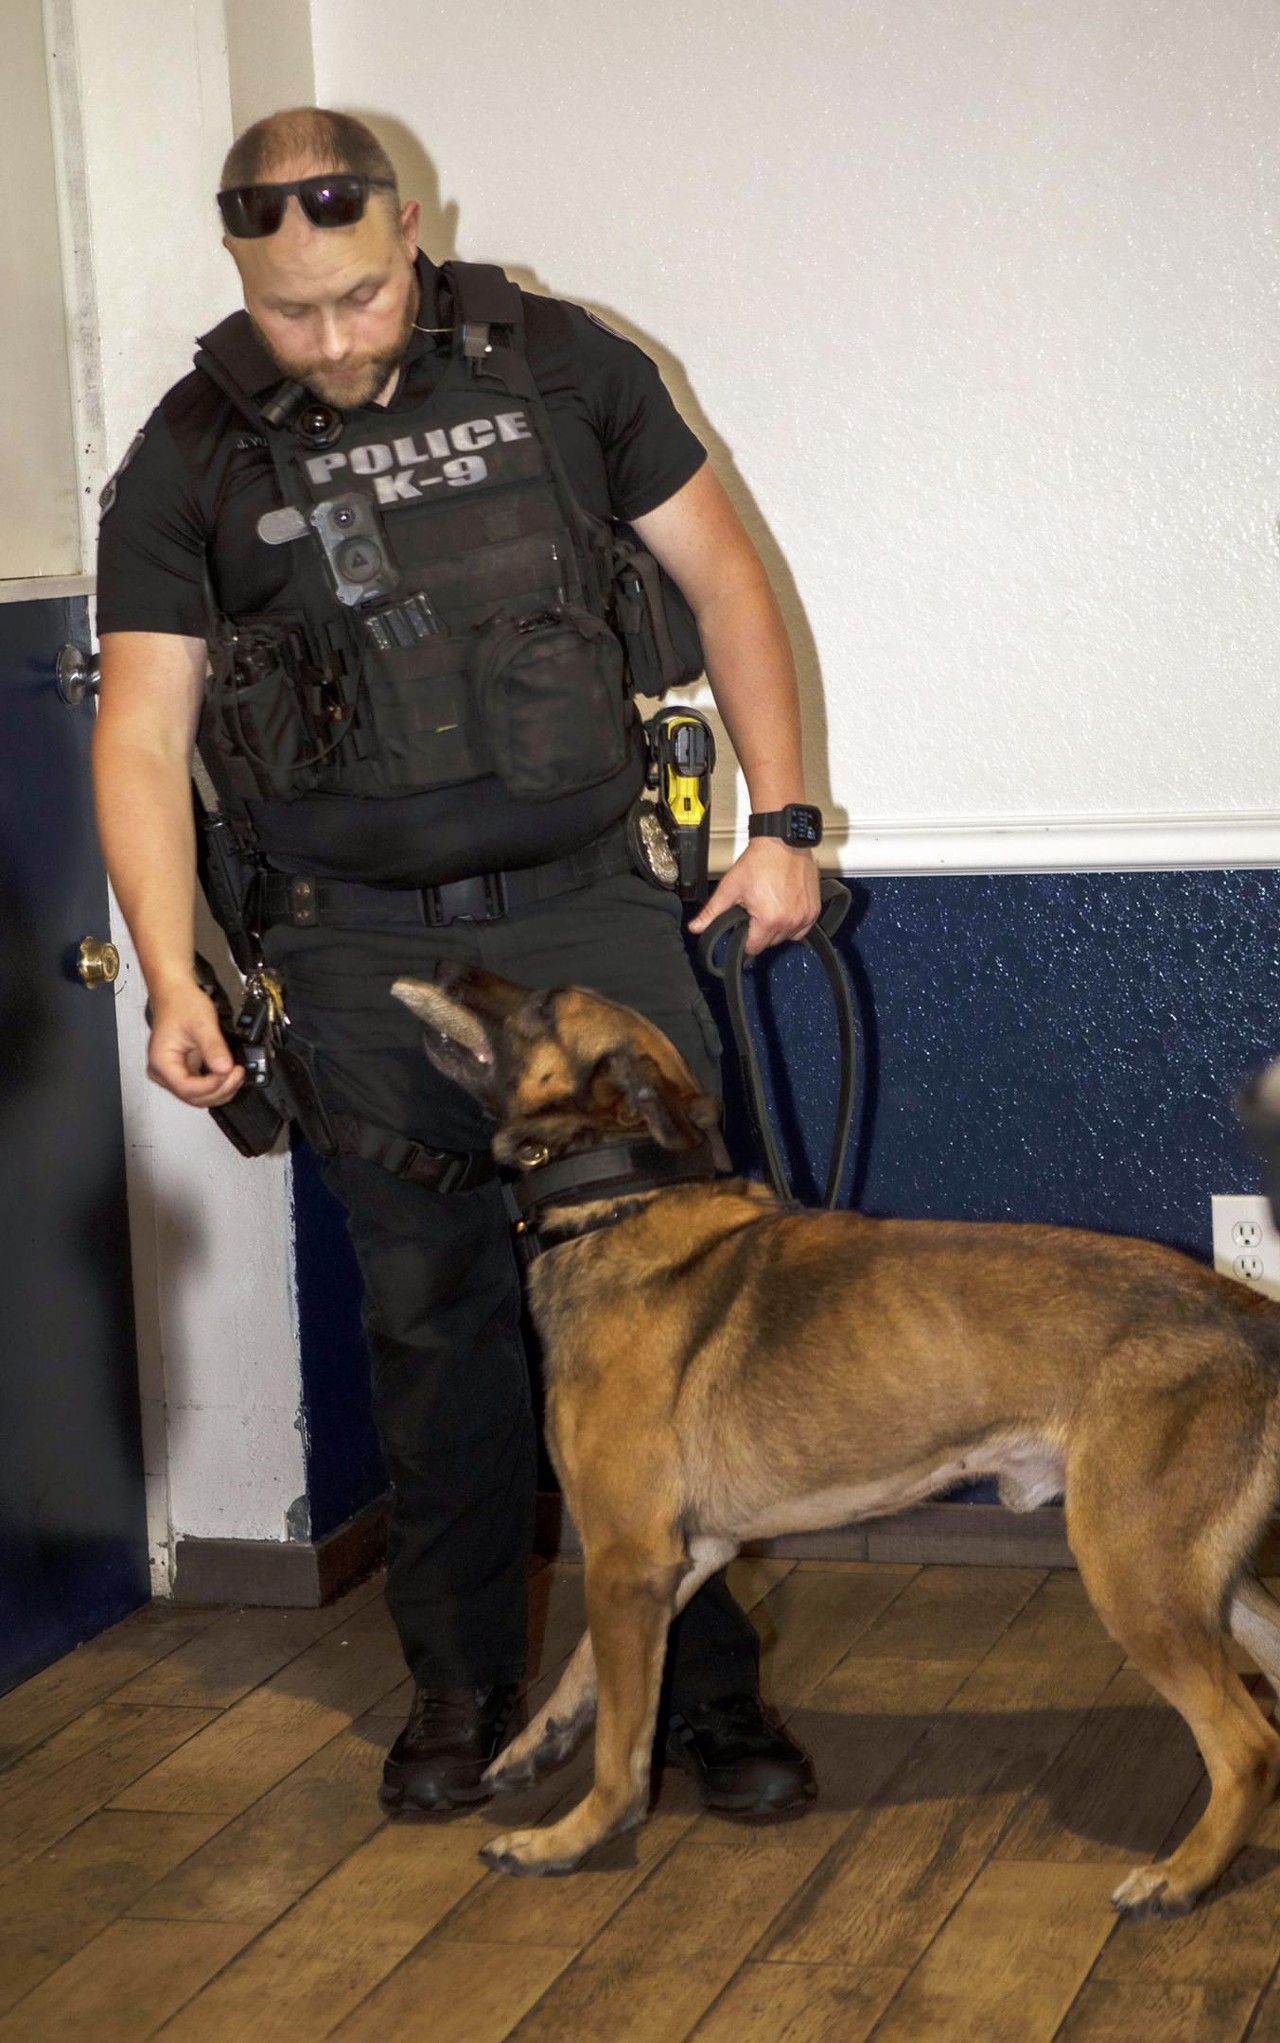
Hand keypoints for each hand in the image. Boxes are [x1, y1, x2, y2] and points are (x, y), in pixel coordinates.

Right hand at [147, 981, 244, 1107]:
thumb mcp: (202, 1024)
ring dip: (220, 1089)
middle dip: (219, 1089)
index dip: (211, 1085)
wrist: (176, 994)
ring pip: (198, 1096)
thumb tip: (225, 1068)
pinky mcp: (183, 1071)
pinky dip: (217, 1084)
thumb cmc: (182, 1004)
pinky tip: (229, 1073)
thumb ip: (214, 1047)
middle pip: (193, 1097)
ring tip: (236, 1072)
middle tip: (238, 1073)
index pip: (186, 1088)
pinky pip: (201, 1087)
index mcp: (161, 1061)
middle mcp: (163, 1072)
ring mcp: (172, 1073)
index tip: (229, 1073)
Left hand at [687, 838, 821, 956]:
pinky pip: (803, 928)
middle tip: (755, 911)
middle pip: (770, 943)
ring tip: (770, 908)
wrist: (782, 842)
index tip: (743, 930)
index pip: (754, 947)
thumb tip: (697, 927)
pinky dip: (794, 923)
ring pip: (787, 937)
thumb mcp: (730, 887)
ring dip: (778, 929)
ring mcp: (804, 915)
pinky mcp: (814, 909)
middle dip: (760, 932)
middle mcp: (790, 920)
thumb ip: (712, 911)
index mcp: (769, 919)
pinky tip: (784, 909)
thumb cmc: (760, 861)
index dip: (744, 940)